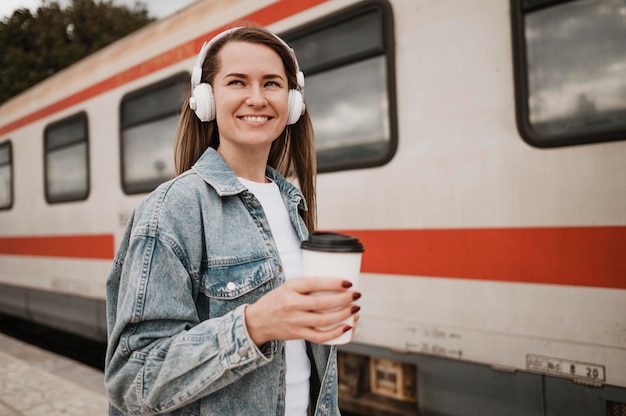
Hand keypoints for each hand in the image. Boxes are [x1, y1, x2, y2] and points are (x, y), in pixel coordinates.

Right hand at [244, 276, 360, 344]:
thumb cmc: (277, 299)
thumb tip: (338, 283)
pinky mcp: (298, 334)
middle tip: (357, 295)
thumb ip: (308, 285)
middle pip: (322, 302)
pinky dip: (335, 333)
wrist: (257, 321)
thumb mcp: (288, 286)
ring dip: (344, 314)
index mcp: (290, 288)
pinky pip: (320, 336)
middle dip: (344, 299)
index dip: (333, 282)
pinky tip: (347, 326)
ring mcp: (295, 321)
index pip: (314, 283)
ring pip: (324, 320)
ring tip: (355, 308)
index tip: (348, 282)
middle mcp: (292, 304)